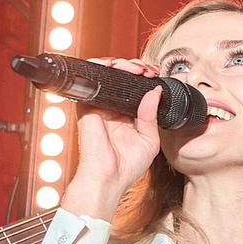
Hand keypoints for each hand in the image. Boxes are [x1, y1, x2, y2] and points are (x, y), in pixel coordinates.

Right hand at [61, 61, 160, 219]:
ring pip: (106, 74)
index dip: (144, 78)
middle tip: (147, 70)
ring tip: (136, 68)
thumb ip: (151, 115)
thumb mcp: (149, 140)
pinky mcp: (87, 105)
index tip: (155, 75)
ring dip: (121, 65)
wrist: (108, 178)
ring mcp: (99, 106)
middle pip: (120, 78)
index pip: (133, 88)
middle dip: (134, 67)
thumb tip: (155, 92)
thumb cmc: (127, 166)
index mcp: (125, 115)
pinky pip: (91, 80)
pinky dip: (102, 68)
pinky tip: (116, 67)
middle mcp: (111, 108)